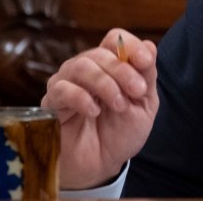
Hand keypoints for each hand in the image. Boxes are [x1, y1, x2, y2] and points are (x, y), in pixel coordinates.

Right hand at [41, 28, 158, 188]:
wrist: (102, 164)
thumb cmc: (122, 132)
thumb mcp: (144, 105)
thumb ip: (147, 76)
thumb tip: (150, 46)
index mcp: (111, 65)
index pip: (114, 39)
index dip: (130, 45)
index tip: (145, 61)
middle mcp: (87, 68)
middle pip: (100, 53)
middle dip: (123, 71)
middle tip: (137, 92)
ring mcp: (67, 83)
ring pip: (81, 66)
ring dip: (105, 84)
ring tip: (119, 106)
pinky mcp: (52, 102)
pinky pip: (62, 89)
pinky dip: (81, 98)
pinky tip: (94, 112)